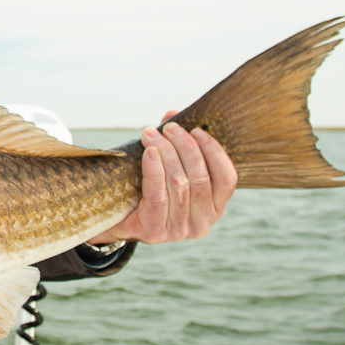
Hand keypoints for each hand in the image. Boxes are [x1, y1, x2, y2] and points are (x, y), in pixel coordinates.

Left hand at [88, 112, 237, 244]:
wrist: (117, 218)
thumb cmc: (150, 188)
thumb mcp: (169, 167)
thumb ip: (175, 143)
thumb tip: (173, 113)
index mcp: (215, 207)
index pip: (227, 179)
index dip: (214, 152)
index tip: (197, 130)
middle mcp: (202, 222)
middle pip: (200, 177)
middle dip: (184, 147)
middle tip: (168, 128)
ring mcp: (179, 230)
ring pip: (179, 183)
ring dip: (166, 153)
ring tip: (151, 135)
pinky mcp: (155, 231)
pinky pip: (158, 195)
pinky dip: (154, 170)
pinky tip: (149, 153)